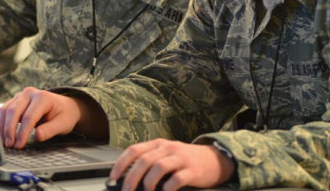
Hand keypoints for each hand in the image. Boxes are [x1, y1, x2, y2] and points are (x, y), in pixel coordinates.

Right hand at [0, 88, 82, 148]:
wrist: (64, 106)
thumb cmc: (64, 115)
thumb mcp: (63, 124)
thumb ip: (51, 130)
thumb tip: (37, 136)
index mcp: (43, 97)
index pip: (29, 116)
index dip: (22, 132)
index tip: (19, 145)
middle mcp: (30, 93)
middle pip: (13, 111)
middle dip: (9, 130)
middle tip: (9, 145)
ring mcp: (21, 96)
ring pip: (5, 110)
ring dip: (2, 128)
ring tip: (5, 143)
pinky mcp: (15, 101)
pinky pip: (3, 111)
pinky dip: (0, 124)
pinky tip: (2, 136)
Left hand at [109, 138, 235, 190]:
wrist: (216, 160)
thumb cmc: (187, 160)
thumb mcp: (167, 155)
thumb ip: (150, 162)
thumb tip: (129, 180)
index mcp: (159, 144)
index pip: (134, 150)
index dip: (121, 164)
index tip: (113, 178)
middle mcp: (168, 148)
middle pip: (144, 161)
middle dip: (131, 179)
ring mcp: (181, 158)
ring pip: (158, 168)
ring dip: (148, 184)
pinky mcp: (192, 170)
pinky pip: (176, 179)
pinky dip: (167, 189)